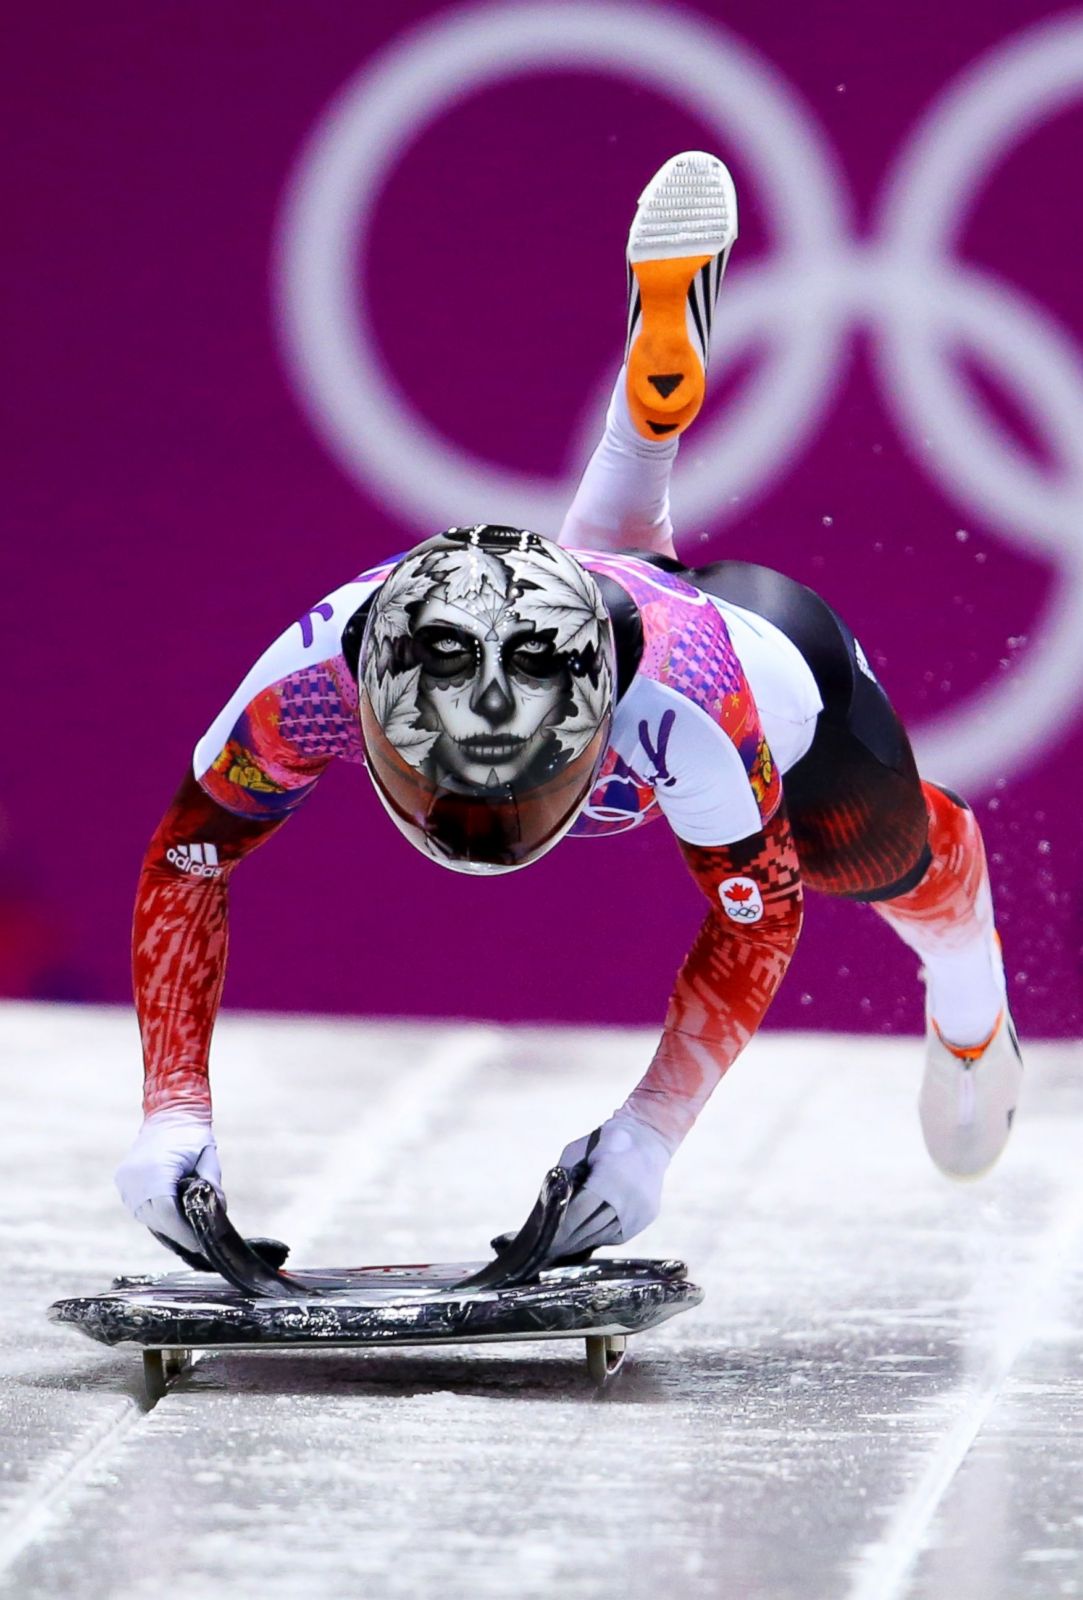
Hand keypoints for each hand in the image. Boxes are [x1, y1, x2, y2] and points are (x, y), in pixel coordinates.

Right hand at [114, 1109, 223, 1258]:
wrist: (169, 1112)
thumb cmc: (192, 1133)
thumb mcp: (208, 1159)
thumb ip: (212, 1187)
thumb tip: (217, 1215)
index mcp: (156, 1170)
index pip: (168, 1214)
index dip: (184, 1232)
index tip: (200, 1243)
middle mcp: (135, 1178)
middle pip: (156, 1220)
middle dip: (178, 1234)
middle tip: (198, 1244)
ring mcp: (126, 1181)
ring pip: (147, 1217)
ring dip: (166, 1227)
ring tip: (187, 1234)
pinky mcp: (123, 1182)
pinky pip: (140, 1208)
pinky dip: (156, 1216)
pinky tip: (172, 1221)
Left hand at [553, 1112, 672, 1254]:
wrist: (647, 1135)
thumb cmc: (604, 1142)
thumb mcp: (577, 1151)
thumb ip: (564, 1177)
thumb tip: (551, 1209)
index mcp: (610, 1176)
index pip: (580, 1211)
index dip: (562, 1226)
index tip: (548, 1238)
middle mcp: (629, 1196)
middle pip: (593, 1227)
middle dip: (570, 1239)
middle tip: (552, 1248)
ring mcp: (641, 1208)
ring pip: (606, 1234)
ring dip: (585, 1241)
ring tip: (566, 1247)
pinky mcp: (648, 1215)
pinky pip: (620, 1234)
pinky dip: (602, 1237)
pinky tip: (587, 1238)